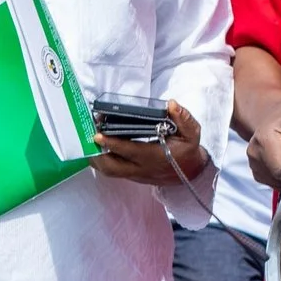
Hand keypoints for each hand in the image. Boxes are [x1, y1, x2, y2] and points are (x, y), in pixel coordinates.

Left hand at [89, 101, 207, 187]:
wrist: (191, 173)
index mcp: (154, 157)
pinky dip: (102, 160)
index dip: (112, 143)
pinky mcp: (133, 176)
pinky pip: (114, 171)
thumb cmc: (188, 151)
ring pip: (110, 171)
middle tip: (88, 136)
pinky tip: (96, 147)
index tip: (98, 134)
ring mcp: (136, 174)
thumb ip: (184, 119)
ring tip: (87, 141)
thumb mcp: (192, 134)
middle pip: (112, 167)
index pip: (130, 151)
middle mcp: (141, 168)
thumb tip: (171, 105)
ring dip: (96, 158)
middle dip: (96, 153)